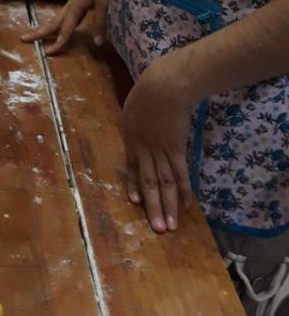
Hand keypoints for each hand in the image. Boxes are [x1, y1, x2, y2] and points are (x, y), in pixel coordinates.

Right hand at [22, 0, 116, 53]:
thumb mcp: (105, 2)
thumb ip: (100, 22)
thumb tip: (96, 43)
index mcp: (76, 7)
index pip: (65, 29)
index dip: (58, 42)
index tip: (48, 53)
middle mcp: (71, 5)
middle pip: (52, 22)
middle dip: (39, 32)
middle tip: (24, 39)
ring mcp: (73, 2)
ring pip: (57, 18)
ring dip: (47, 28)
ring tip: (37, 35)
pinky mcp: (78, 1)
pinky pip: (65, 16)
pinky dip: (59, 24)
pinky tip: (62, 27)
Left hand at [122, 54, 194, 232]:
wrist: (163, 87)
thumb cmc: (147, 90)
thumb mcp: (132, 106)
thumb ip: (135, 120)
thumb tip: (136, 125)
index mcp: (129, 137)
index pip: (132, 167)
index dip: (134, 185)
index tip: (135, 202)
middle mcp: (143, 149)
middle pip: (148, 181)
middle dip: (152, 207)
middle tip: (156, 228)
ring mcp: (160, 151)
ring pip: (164, 183)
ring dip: (168, 206)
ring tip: (170, 226)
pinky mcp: (177, 149)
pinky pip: (181, 173)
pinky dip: (184, 190)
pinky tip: (186, 205)